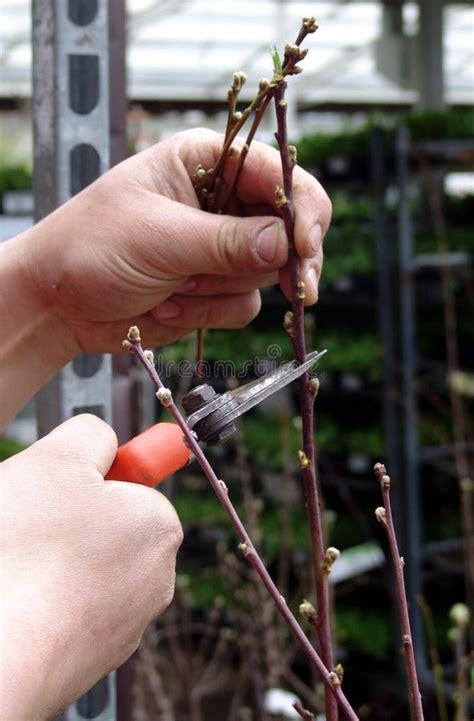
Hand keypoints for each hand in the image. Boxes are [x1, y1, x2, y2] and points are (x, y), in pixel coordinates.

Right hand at [0, 415, 181, 719]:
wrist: (1, 658)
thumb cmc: (28, 554)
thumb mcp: (56, 459)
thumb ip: (89, 434)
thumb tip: (102, 438)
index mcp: (158, 524)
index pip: (135, 482)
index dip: (94, 477)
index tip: (65, 487)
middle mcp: (156, 577)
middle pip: (108, 526)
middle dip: (70, 519)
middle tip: (31, 522)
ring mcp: (126, 623)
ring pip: (87, 569)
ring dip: (56, 560)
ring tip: (22, 563)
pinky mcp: (93, 657)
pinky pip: (70, 608)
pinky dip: (47, 600)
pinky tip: (23, 597)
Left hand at [20, 128, 330, 352]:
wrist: (58, 304)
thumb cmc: (91, 248)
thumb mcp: (158, 237)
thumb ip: (226, 242)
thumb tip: (287, 245)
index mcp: (205, 162)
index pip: (277, 175)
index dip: (302, 209)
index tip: (306, 247)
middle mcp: (220, 202)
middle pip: (287, 227)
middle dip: (283, 260)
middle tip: (298, 289)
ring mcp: (219, 248)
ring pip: (266, 272)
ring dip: (220, 290)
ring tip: (173, 287)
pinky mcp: (214, 289)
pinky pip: (244, 306)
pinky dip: (208, 313)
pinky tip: (166, 306)